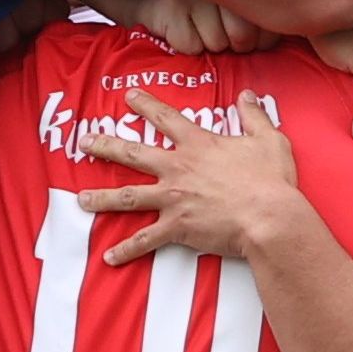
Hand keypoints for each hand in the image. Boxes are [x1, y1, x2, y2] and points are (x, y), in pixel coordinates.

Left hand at [80, 94, 306, 263]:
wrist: (269, 217)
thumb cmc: (271, 179)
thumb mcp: (268, 138)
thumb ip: (253, 114)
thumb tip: (247, 95)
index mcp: (197, 144)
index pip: (165, 117)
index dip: (145, 104)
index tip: (128, 96)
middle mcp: (177, 168)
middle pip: (132, 153)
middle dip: (105, 145)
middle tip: (84, 142)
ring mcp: (173, 198)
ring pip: (128, 196)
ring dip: (102, 198)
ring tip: (81, 200)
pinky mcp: (176, 227)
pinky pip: (145, 240)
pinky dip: (126, 250)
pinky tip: (109, 256)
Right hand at [125, 0, 275, 58]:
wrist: (164, 1)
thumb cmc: (215, 8)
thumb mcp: (247, 4)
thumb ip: (271, 14)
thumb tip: (290, 32)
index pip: (269, 24)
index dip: (262, 39)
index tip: (252, 32)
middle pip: (243, 36)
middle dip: (237, 44)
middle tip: (226, 31)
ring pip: (217, 43)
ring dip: (212, 44)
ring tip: (204, 25)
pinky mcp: (171, 7)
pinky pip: (192, 47)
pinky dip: (190, 46)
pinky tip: (186, 27)